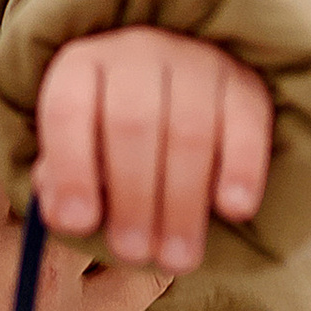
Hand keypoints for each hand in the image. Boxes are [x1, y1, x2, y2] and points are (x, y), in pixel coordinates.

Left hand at [35, 28, 271, 273]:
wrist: (181, 88)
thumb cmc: (112, 136)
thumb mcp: (78, 148)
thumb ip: (63, 179)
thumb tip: (64, 213)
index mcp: (81, 65)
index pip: (68, 109)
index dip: (71, 169)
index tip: (77, 224)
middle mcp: (137, 52)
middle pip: (132, 124)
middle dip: (132, 197)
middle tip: (133, 253)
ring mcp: (195, 60)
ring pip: (188, 131)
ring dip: (182, 202)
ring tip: (177, 258)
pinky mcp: (245, 80)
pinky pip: (247, 123)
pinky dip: (241, 169)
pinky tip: (233, 210)